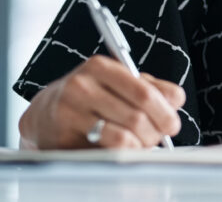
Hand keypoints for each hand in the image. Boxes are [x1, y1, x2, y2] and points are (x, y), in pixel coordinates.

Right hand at [18, 55, 184, 149]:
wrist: (46, 112)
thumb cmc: (91, 96)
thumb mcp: (120, 82)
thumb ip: (151, 87)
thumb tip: (176, 100)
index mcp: (100, 67)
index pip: (144, 92)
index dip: (165, 112)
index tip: (172, 124)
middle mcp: (82, 86)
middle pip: (137, 115)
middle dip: (156, 131)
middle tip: (159, 137)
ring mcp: (70, 113)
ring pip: (124, 135)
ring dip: (141, 144)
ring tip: (142, 143)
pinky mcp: (62, 138)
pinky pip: (106, 150)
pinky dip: (124, 153)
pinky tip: (124, 149)